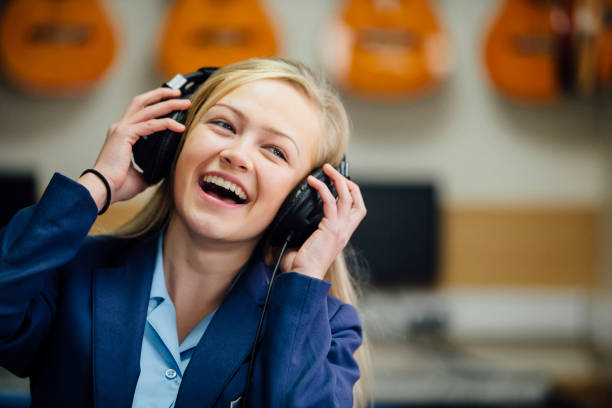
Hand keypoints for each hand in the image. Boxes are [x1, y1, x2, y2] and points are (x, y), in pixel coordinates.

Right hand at [80, 87, 190, 205]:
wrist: (102, 189)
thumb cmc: (117, 185)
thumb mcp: (140, 176)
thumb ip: (151, 169)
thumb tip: (164, 171)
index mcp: (122, 134)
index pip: (140, 111)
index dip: (155, 104)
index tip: (172, 103)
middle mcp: (120, 127)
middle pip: (142, 101)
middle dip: (162, 94)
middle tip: (180, 94)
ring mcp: (121, 129)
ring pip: (148, 108)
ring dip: (168, 104)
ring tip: (185, 103)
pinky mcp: (124, 134)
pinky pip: (151, 124)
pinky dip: (167, 123)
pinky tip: (180, 127)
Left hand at [280, 163, 366, 279]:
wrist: (302, 278)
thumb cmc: (300, 266)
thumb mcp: (304, 243)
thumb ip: (302, 230)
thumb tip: (285, 221)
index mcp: (341, 235)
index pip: (356, 210)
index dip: (350, 194)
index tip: (337, 182)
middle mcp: (344, 231)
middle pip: (357, 200)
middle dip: (348, 182)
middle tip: (333, 172)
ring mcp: (340, 230)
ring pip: (347, 197)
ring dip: (337, 179)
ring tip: (326, 169)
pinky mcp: (331, 229)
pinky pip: (331, 201)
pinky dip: (323, 188)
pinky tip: (312, 182)